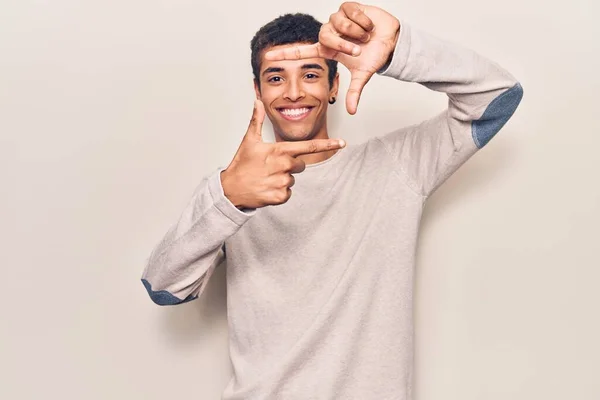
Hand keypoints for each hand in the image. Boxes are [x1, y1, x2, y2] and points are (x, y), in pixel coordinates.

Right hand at [220, 100, 345, 208]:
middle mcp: (284, 166)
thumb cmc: (241, 164)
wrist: (231, 189)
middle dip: (290, 165)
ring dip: (282, 179)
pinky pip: (288, 193)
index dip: (328, 144)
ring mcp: (283, 182)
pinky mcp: (280, 197)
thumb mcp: (249, 141)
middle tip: (271, 166)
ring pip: (293, 179)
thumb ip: (257, 120)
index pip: (309, 146)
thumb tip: (257, 102)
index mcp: (280, 151)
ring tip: (266, 178)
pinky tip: (267, 188)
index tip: (343, 143)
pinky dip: (279, 192)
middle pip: (301, 165)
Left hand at [264, 2, 399, 114]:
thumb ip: (354, 92)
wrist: (391, 40)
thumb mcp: (362, 75)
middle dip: (344, 43)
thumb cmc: (374, 55)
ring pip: (338, 23)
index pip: (301, 52)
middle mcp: (329, 34)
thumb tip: (352, 111)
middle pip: (324, 36)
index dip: (285, 54)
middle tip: (358, 49)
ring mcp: (337, 20)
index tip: (268, 56)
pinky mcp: (348, 7)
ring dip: (355, 32)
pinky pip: (350, 12)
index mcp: (328, 50)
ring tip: (365, 36)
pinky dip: (362, 20)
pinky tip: (368, 25)